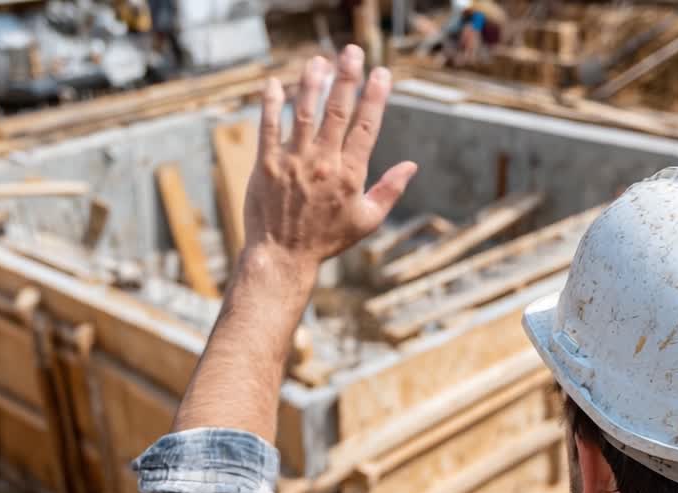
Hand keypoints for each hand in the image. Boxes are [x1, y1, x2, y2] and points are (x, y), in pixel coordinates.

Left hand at [244, 46, 417, 276]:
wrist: (282, 257)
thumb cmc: (326, 240)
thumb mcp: (366, 220)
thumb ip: (390, 190)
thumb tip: (411, 166)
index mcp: (350, 175)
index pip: (366, 126)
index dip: (375, 97)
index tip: (381, 73)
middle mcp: (323, 164)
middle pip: (337, 111)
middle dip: (346, 78)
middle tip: (351, 51)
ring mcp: (292, 162)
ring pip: (303, 113)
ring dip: (311, 83)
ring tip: (318, 61)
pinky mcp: (266, 165)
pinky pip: (268, 128)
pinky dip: (270, 104)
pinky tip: (274, 83)